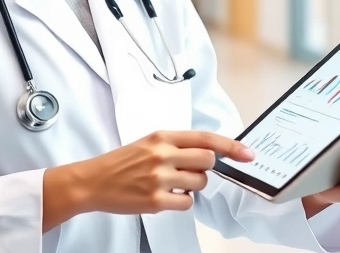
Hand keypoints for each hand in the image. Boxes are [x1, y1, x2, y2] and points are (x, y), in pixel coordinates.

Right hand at [57, 130, 253, 216]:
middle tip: (189, 171)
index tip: (248, 154)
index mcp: (162, 136)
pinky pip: (187, 203)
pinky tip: (166, 197)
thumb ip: (176, 145)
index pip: (206, 138)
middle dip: (205, 169)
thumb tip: (209, 152)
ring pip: (199, 183)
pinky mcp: (155, 200)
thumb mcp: (148, 143)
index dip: (231, 147)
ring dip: (192, 186)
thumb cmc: (120, 162)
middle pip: (207, 161)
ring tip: (171, 184)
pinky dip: (182, 202)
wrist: (91, 181)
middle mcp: (162, 154)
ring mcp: (159, 178)